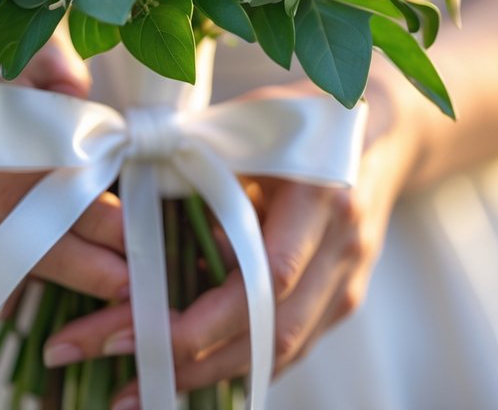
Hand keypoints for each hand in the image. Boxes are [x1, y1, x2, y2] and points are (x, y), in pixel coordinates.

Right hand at [0, 28, 128, 304]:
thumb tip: (76, 87)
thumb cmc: (11, 61)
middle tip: (127, 281)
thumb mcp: (33, 44)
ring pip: (2, 250)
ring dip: (56, 276)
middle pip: (18, 223)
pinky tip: (35, 312)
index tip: (129, 228)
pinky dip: (12, 286)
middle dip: (76, 258)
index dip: (82, 203)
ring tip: (109, 294)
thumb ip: (56, 63)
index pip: (35, 172)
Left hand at [41, 65, 422, 400]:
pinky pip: (288, 348)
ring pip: (278, 354)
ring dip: (206, 379)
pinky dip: (237, 368)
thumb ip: (202, 156)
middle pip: (268, 333)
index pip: (264, 278)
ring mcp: (347, 282)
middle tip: (117, 379)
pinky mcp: (342, 301)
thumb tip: (127, 188)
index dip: (201, 317)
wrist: (380, 129)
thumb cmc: (302, 116)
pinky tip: (184, 379)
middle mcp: (341, 250)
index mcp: (321, 197)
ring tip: (137, 394)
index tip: (130, 328)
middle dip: (187, 363)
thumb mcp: (254, 122)